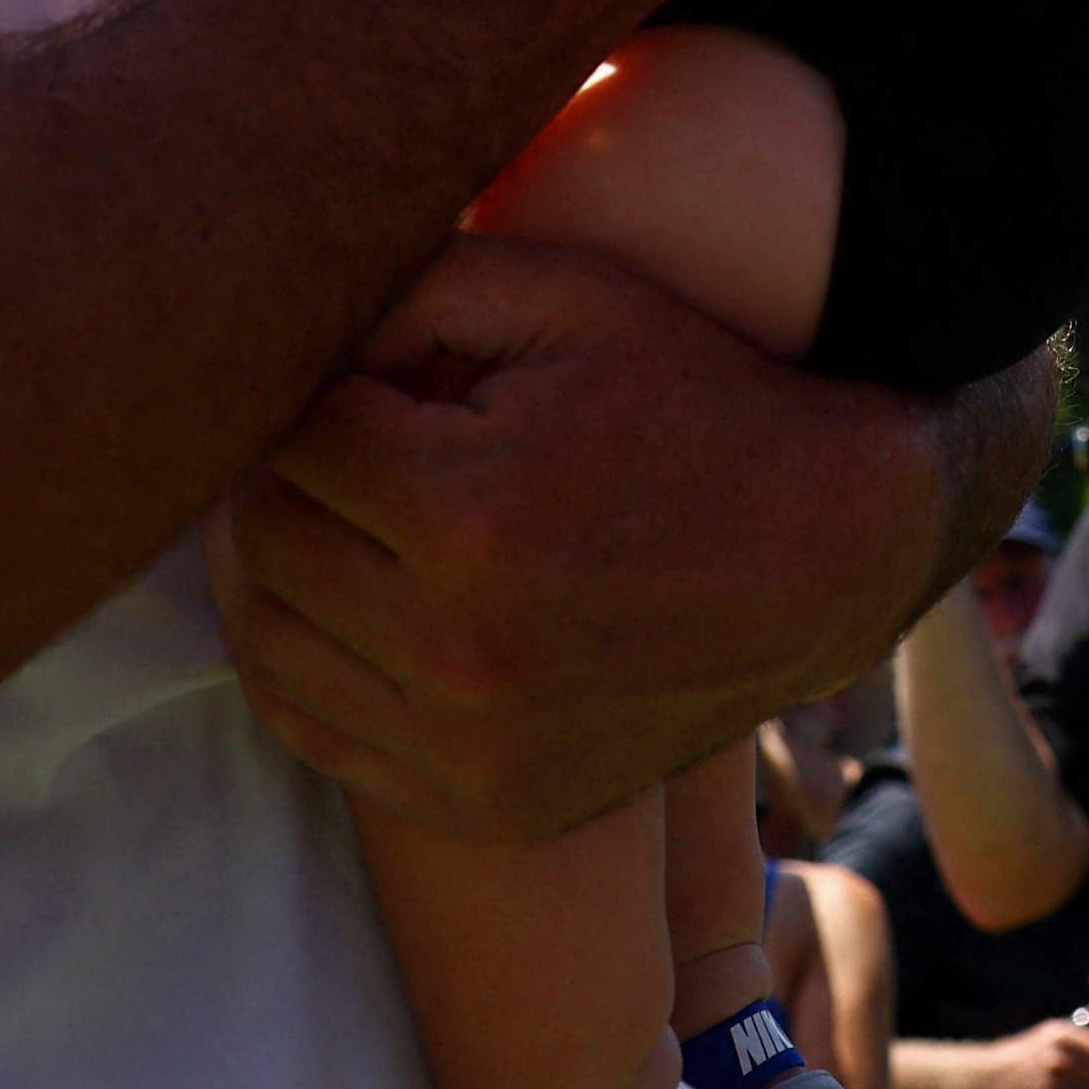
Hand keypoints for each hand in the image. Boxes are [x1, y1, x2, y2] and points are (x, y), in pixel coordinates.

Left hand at [215, 234, 1006, 840]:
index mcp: (468, 514)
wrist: (828, 558)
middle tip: (342, 431)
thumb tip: (278, 319)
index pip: (287, 435)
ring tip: (338, 507)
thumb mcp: (565, 296)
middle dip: (282, 468)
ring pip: (267, 642)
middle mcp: (459, 651)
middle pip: (260, 539)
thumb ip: (406, 284)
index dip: (311, 383)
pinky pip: (316, 735)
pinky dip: (305, 661)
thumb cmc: (690, 399)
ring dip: (276, 563)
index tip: (365, 369)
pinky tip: (350, 597)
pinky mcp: (485, 804)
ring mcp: (471, 748)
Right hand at [923, 1024, 1088, 1088]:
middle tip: (1065, 1080)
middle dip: (1083, 1077)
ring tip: (1051, 1088)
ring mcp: (1054, 1082)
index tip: (1086, 1061)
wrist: (986, 1079)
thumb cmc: (1016, 1057)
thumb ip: (1072, 1039)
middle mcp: (1058, 1056)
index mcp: (1058, 1034)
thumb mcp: (1042, 1038)